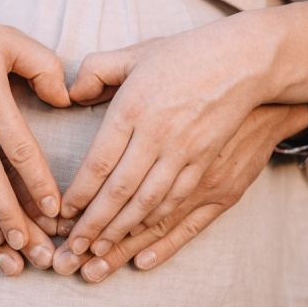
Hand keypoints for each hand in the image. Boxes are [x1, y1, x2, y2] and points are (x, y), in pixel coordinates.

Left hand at [55, 26, 274, 271]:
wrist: (244, 61)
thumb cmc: (184, 56)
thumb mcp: (134, 54)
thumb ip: (95, 71)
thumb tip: (69, 95)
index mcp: (134, 108)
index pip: (99, 161)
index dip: (80, 192)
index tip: (63, 212)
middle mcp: (158, 135)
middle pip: (119, 190)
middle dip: (94, 223)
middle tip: (73, 247)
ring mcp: (186, 154)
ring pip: (147, 204)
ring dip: (121, 232)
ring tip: (99, 252)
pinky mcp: (208, 166)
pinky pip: (177, 205)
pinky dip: (156, 227)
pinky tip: (139, 243)